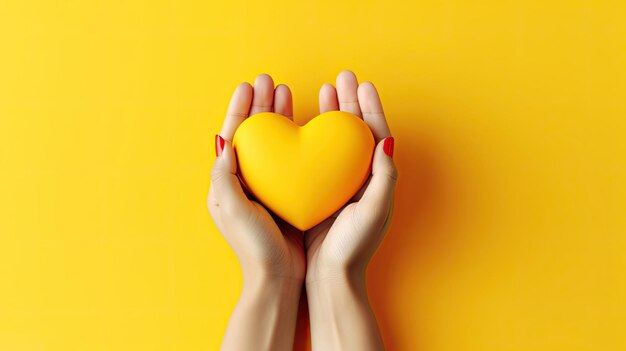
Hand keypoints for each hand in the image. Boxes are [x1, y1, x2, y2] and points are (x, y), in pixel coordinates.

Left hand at [208, 74, 304, 350]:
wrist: (278, 278)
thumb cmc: (253, 246)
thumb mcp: (231, 209)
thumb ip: (224, 175)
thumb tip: (224, 140)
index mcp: (227, 181)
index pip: (232, 135)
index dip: (240, 108)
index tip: (250, 85)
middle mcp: (245, 181)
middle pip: (253, 133)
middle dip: (260, 106)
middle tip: (270, 81)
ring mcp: (267, 187)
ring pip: (271, 142)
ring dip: (277, 117)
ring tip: (287, 93)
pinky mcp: (287, 194)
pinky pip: (289, 158)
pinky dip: (294, 139)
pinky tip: (304, 127)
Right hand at [305, 70, 396, 283]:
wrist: (329, 276)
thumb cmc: (354, 247)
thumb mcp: (374, 210)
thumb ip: (383, 176)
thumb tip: (387, 141)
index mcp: (376, 179)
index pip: (376, 134)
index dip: (370, 107)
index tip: (362, 84)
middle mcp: (360, 177)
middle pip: (356, 131)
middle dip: (350, 102)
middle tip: (341, 77)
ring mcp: (339, 183)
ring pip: (337, 140)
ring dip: (333, 114)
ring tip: (324, 90)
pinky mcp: (320, 191)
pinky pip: (319, 156)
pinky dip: (314, 137)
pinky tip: (305, 124)